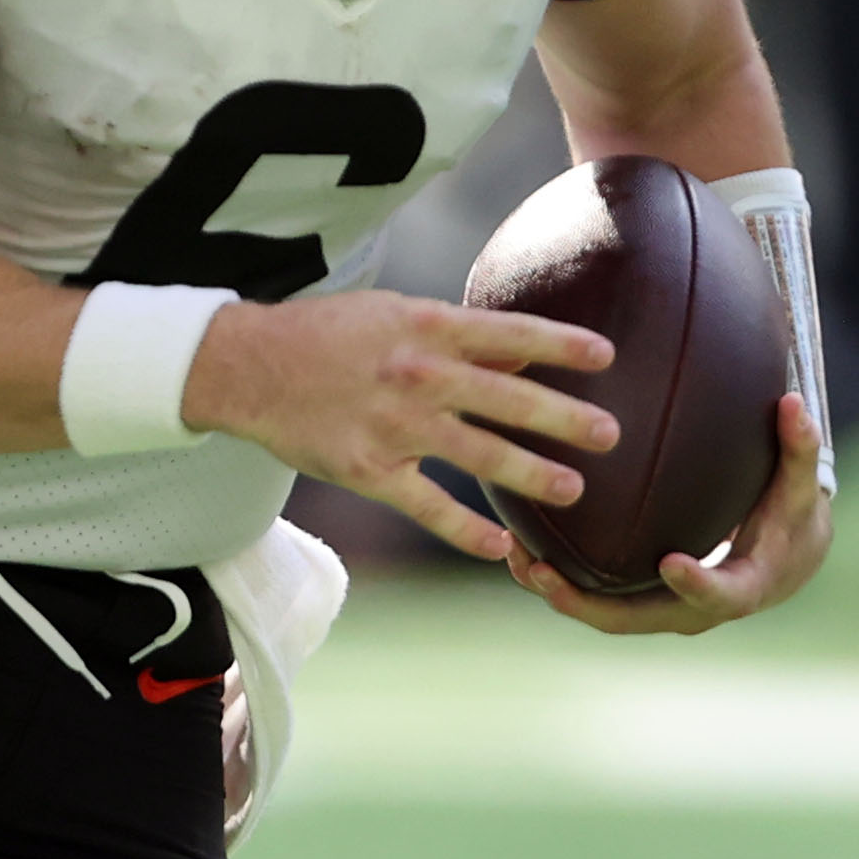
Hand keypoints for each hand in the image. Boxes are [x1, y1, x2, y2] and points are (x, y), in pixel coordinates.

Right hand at [185, 291, 618, 559]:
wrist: (246, 367)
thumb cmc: (322, 333)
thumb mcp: (390, 311)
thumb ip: (454, 332)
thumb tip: (519, 346)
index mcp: (424, 327)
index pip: (507, 334)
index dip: (560, 345)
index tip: (607, 357)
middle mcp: (416, 374)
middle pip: (505, 398)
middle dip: (563, 417)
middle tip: (611, 435)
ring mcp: (393, 426)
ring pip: (476, 454)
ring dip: (530, 473)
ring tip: (574, 490)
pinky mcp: (368, 469)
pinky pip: (426, 505)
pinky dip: (465, 530)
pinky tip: (499, 547)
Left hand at [502, 390, 833, 634]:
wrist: (783, 564)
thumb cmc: (792, 520)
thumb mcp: (799, 488)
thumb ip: (797, 448)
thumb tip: (794, 401)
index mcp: (741, 589)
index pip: (719, 594)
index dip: (697, 584)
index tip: (671, 562)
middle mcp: (693, 612)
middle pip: (633, 620)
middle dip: (585, 602)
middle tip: (543, 573)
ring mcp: (659, 611)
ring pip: (601, 614)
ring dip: (555, 592)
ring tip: (514, 558)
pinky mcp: (638, 602)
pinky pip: (592, 598)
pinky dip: (556, 579)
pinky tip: (517, 546)